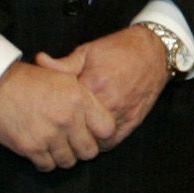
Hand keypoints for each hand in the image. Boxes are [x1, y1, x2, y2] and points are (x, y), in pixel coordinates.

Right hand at [0, 57, 116, 171]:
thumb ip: (84, 95)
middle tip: (72, 143)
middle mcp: (68, 118)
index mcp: (79, 99)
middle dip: (82, 149)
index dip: (102, 135)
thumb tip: (102, 112)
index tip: (93, 135)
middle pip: (89, 151)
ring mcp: (49, 135)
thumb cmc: (29, 80)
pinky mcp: (31, 147)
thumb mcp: (63, 77)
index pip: (107, 129)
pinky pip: (48, 166)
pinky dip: (45, 161)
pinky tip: (41, 150)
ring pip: (69, 161)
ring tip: (55, 145)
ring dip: (63, 156)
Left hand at [51, 25, 172, 149]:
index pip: (66, 108)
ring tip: (73, 135)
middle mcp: (109, 103)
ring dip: (83, 139)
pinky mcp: (133, 122)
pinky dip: (100, 142)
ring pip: (95, 140)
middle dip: (67, 130)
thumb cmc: (119, 49)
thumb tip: (39, 61)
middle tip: (57, 129)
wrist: (154, 52)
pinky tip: (91, 136)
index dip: (55, 112)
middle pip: (79, 129)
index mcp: (94, 84)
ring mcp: (122, 115)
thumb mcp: (87, 52)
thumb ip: (63, 63)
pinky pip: (111, 142)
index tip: (48, 112)